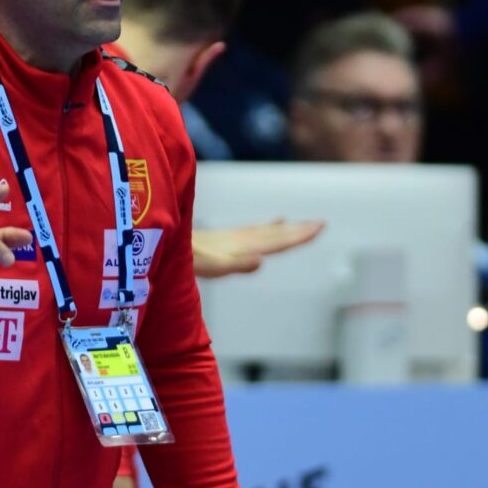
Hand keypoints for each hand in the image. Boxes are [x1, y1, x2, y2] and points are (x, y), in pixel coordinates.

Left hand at [193, 220, 323, 278]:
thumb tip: (261, 260)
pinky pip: (256, 231)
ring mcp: (235, 238)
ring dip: (288, 229)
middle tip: (321, 224)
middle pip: (277, 235)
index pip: (278, 242)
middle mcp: (243, 240)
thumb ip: (238, 264)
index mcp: (244, 247)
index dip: (299, 236)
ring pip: (269, 232)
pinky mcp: (226, 239)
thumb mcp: (214, 267)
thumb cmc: (189, 260)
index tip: (320, 227)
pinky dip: (270, 227)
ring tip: (305, 223)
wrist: (166, 242)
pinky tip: (277, 221)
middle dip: (299, 231)